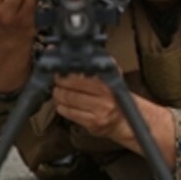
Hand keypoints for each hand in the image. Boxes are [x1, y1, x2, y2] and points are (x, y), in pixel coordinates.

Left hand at [51, 75, 176, 164]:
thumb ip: (104, 67)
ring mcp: (99, 111)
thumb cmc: (115, 97)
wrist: (125, 120)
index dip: (66, 74)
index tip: (59, 72)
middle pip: (73, 89)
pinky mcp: (93, 123)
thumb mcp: (114, 78)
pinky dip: (63, 109)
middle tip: (55, 82)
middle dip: (60, 85)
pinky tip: (61, 105)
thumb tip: (93, 56)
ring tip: (57, 93)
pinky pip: (72, 114)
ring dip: (59, 97)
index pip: (82, 76)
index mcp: (109, 83)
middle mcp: (105, 97)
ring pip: (70, 101)